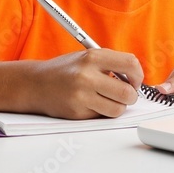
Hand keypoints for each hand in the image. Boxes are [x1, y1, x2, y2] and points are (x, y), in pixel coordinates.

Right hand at [26, 49, 143, 119]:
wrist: (35, 84)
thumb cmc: (65, 70)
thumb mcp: (86, 56)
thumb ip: (110, 63)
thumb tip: (136, 77)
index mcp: (92, 57)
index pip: (130, 64)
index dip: (138, 75)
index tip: (135, 80)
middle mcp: (87, 76)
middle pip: (127, 92)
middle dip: (131, 96)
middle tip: (126, 95)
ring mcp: (81, 96)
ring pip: (117, 109)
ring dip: (118, 107)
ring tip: (108, 99)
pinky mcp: (77, 112)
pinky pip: (101, 116)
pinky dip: (101, 112)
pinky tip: (90, 103)